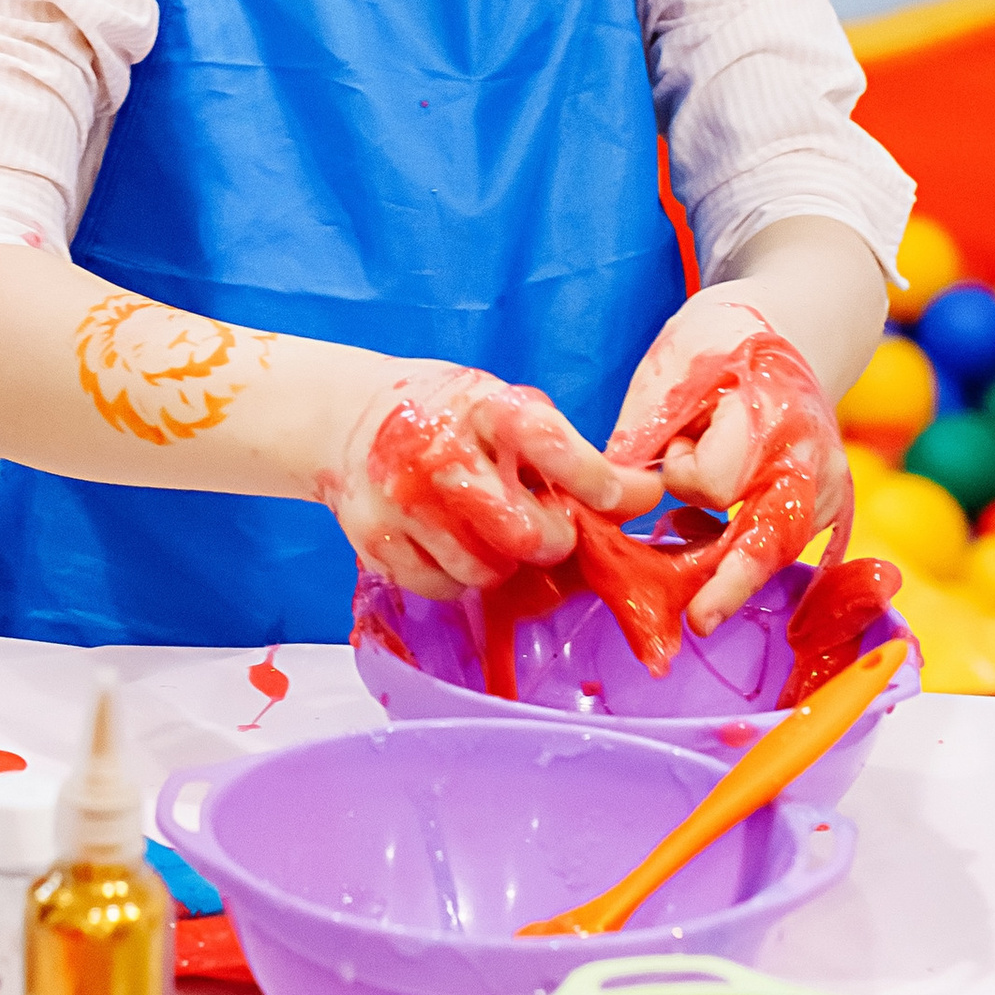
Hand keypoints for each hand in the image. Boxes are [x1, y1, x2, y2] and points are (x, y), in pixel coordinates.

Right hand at [326, 362, 647, 597]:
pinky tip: (450, 544)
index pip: (550, 445)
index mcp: (482, 406)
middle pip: (524, 534)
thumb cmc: (450, 417)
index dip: (593, 481)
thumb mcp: (509, 412)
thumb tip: (648, 494)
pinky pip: (444, 588)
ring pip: (485, 571)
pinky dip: (458, 578)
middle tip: (546, 530)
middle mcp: (438, 450)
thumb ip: (575, 455)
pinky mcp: (375, 539)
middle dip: (550, 541)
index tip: (614, 499)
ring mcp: (402, 498)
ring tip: (491, 534)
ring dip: (503, 565)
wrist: (346, 416)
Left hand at [607, 289, 850, 629]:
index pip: (715, 482)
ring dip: (727, 563)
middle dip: (729, 583)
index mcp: (771, 415)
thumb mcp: (676, 360)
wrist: (790, 330)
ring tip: (693, 559)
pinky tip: (716, 537)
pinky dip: (747, 551)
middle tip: (699, 621)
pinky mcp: (831, 508)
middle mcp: (812, 459)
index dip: (683, 475)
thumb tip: (612, 489)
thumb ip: (646, 425)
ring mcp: (829, 489)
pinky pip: (787, 547)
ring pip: (775, 549)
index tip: (675, 449)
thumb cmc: (723, 341)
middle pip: (766, 538)